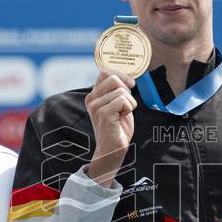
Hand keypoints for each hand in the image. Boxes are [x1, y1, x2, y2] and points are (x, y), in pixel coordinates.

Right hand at [84, 69, 135, 186]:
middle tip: (125, 106)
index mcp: (94, 95)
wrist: (113, 149)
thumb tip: (129, 78)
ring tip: (122, 114)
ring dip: (129, 103)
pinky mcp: (103, 113)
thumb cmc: (118, 128)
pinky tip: (122, 118)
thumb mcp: (118, 104)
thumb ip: (119, 91)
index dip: (121, 75)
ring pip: (121, 91)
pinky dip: (129, 108)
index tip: (130, 86)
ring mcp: (95, 106)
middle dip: (126, 91)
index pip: (105, 72)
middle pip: (113, 78)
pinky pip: (123, 100)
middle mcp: (91, 99)